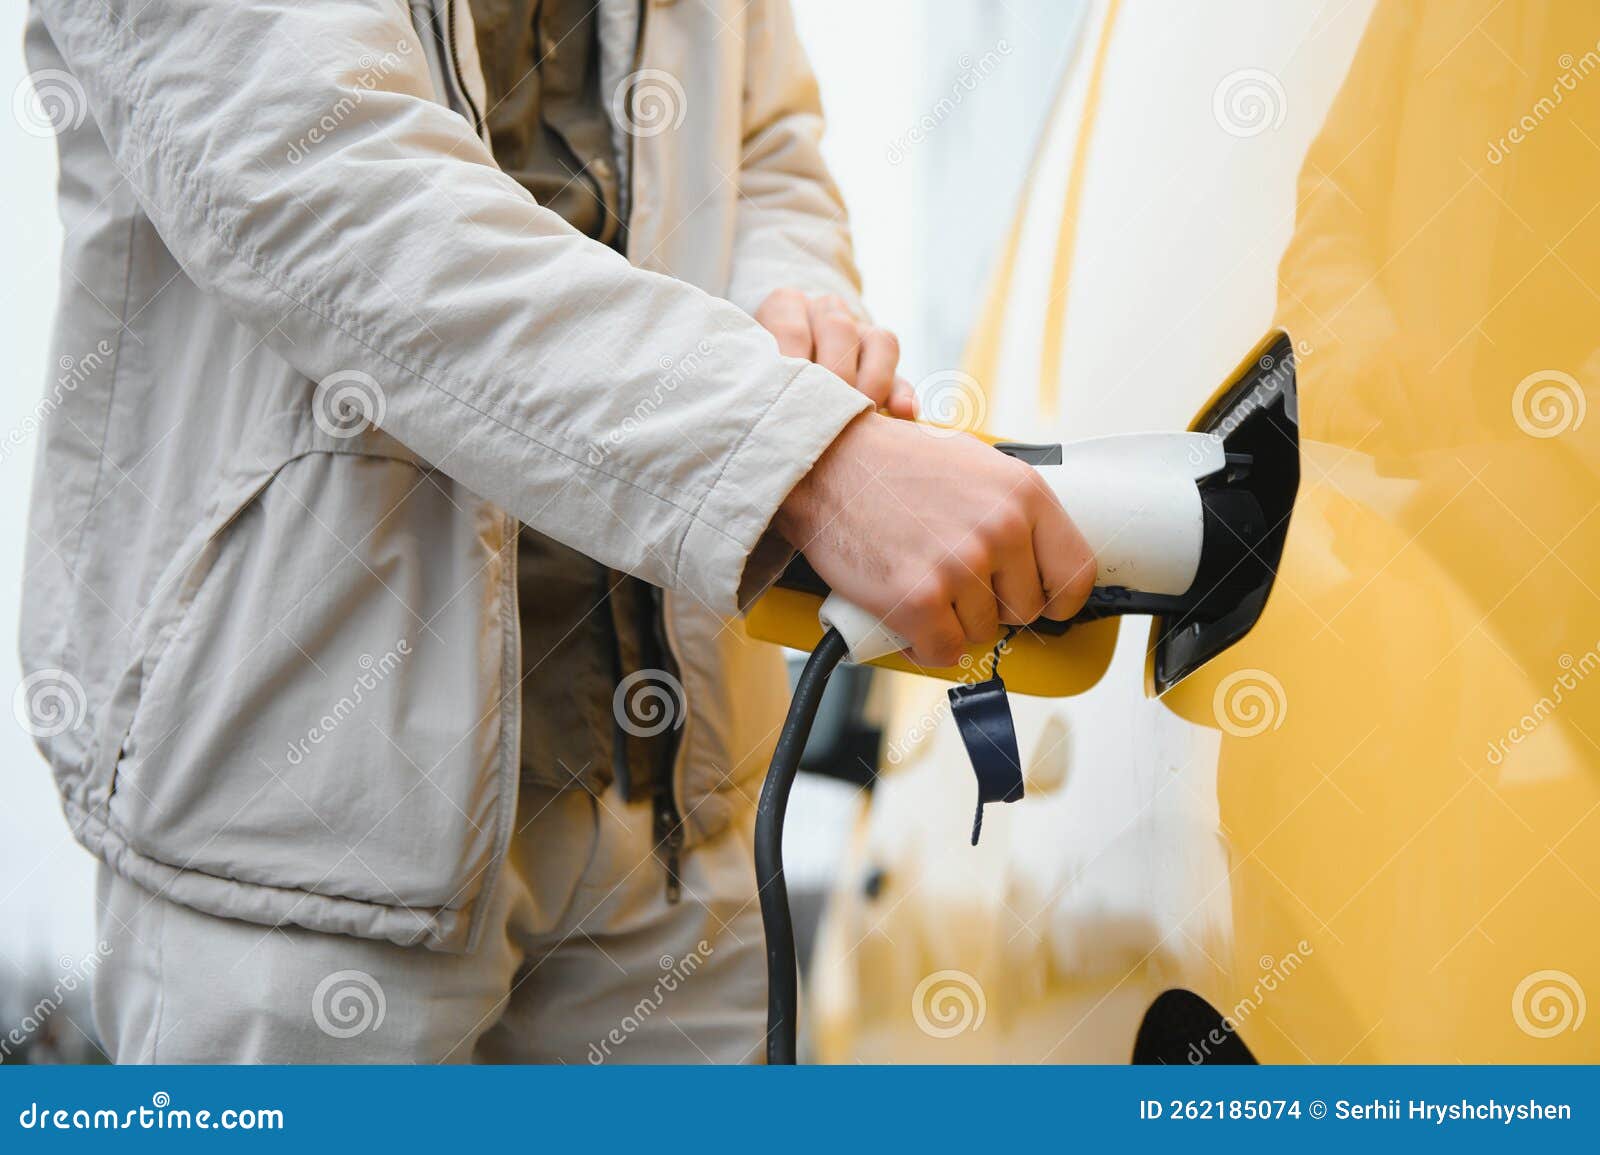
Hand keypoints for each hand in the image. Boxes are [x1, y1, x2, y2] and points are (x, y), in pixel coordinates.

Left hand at [755, 289, 916, 417]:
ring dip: (872, 381)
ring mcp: (860, 333)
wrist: (785, 372)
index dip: (791, 361)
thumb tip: (764, 392)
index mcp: (786, 306)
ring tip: (862, 415)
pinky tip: (903, 413)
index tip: (787, 396)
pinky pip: (901, 374)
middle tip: (826, 412)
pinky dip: (903, 394)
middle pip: (839, 328)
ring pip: (879, 341)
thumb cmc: (760, 377)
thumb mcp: (753, 368)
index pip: (790, 326)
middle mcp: (826, 311)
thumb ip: (762, 376)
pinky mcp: (884, 365)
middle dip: (835, 373)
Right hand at [776, 412, 1094, 666]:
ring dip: (950, 621)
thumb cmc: (893, 465)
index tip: (1037, 601)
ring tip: (919, 582)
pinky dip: (921, 644)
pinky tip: (904, 615)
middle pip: (1024, 611)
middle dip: (990, 605)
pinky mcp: (919, 599)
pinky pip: (942, 652)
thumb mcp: (974, 464)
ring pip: (981, 633)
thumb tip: (1041, 556)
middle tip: (951, 577)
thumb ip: (1013, 508)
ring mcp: (960, 565)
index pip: (1077, 575)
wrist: (823, 463)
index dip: (1056, 598)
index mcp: (1024, 493)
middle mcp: (1001, 528)